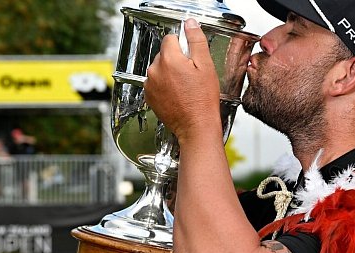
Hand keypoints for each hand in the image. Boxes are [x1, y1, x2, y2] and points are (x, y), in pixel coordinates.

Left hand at [145, 18, 221, 143]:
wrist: (196, 126)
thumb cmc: (202, 100)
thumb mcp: (206, 66)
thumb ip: (196, 41)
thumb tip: (190, 25)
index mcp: (169, 59)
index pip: (170, 39)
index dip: (183, 46)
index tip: (191, 59)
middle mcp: (155, 70)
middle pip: (164, 54)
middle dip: (176, 61)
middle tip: (191, 76)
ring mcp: (150, 84)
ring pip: (160, 69)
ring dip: (170, 73)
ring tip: (185, 87)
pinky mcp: (149, 96)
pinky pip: (156, 83)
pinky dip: (165, 86)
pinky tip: (177, 94)